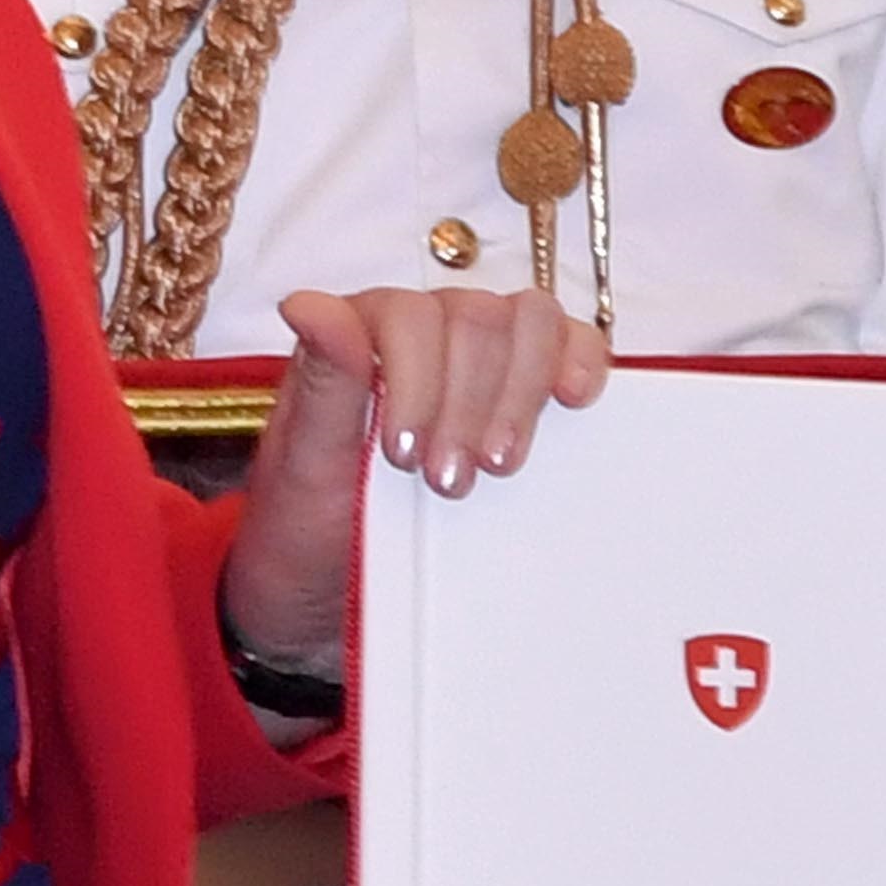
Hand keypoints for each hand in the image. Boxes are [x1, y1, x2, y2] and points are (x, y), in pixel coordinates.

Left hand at [214, 284, 607, 681]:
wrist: (330, 579)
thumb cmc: (311, 519)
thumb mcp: (304, 462)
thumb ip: (321, 380)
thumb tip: (309, 306)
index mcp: (363, 330)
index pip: (411, 315)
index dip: (419, 382)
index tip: (405, 455)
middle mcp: (424, 327)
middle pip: (477, 318)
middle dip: (469, 402)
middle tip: (447, 478)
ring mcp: (480, 352)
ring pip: (529, 323)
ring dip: (521, 393)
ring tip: (499, 462)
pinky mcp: (524, 385)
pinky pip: (569, 344)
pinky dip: (580, 361)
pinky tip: (573, 399)